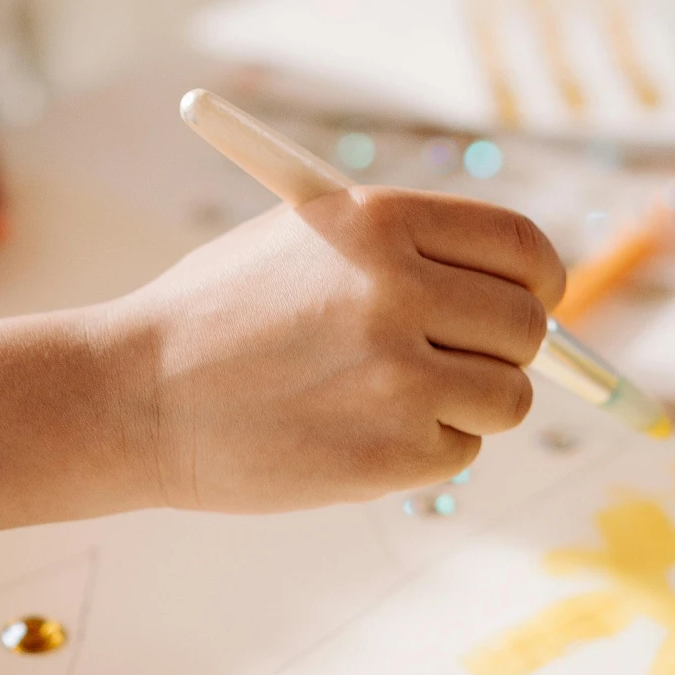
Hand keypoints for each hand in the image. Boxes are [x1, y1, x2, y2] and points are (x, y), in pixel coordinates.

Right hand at [0, 186, 563, 549]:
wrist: (137, 395)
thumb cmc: (218, 313)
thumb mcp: (306, 239)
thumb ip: (407, 252)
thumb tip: (524, 292)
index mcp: (380, 222)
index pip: (519, 246)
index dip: (537, 279)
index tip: (532, 300)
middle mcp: (399, 290)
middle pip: (527, 326)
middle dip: (506, 348)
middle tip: (461, 360)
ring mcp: (400, 376)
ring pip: (507, 396)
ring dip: (466, 404)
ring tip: (384, 397)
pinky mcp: (395, 452)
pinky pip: (459, 451)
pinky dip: (421, 449)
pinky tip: (350, 432)